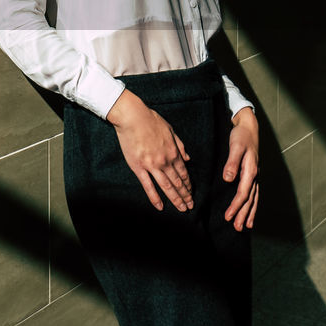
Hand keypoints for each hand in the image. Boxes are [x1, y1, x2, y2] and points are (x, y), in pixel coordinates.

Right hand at [105, 89, 193, 211]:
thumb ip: (180, 146)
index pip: (183, 173)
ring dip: (175, 199)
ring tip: (182, 208)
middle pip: (177, 182)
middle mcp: (165, 161)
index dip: (188, 185)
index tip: (191, 193)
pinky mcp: (138, 167)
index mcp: (173, 152)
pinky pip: (148, 186)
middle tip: (190, 206)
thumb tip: (188, 159)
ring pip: (166, 186)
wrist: (133, 117)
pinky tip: (160, 207)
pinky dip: (155, 198)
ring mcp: (152, 166)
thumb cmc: (151, 121)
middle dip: (185, 195)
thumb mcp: (171, 131)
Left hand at [222, 106, 259, 230]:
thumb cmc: (241, 137)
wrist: (249, 127)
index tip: (228, 216)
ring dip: (250, 212)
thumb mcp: (235, 147)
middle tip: (237, 228)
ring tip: (247, 226)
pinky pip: (253, 193)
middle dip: (244, 214)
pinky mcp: (252, 174)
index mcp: (250, 171)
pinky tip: (250, 210)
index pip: (243, 193)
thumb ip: (232, 163)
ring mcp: (255, 176)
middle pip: (250, 199)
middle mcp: (255, 175)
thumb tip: (228, 179)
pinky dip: (252, 204)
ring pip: (253, 198)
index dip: (236, 206)